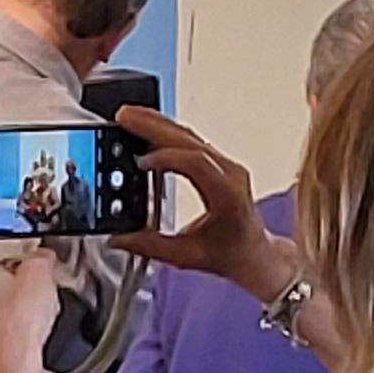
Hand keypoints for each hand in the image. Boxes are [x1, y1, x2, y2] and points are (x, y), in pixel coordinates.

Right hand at [109, 106, 296, 295]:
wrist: (254, 254)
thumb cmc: (231, 255)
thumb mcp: (187, 256)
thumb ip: (150, 247)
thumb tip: (119, 239)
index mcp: (227, 196)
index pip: (197, 163)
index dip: (167, 157)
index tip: (140, 161)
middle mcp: (231, 174)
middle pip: (190, 139)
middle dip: (154, 126)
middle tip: (125, 117)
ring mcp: (227, 165)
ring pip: (191, 135)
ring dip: (158, 124)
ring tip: (130, 116)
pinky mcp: (220, 164)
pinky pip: (192, 140)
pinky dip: (168, 132)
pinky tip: (149, 128)